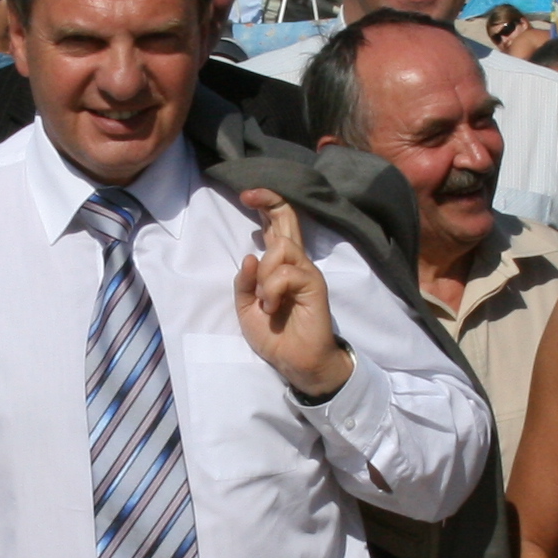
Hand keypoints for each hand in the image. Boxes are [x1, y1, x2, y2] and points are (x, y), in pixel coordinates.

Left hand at [229, 194, 351, 396]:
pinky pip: (287, 273)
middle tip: (248, 195)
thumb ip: (243, 282)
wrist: (295, 362)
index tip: (246, 194)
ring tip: (264, 300)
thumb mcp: (245, 308)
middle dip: (270, 201)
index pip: (276, 225)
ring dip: (264, 274)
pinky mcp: (314, 285)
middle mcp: (295, 262)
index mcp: (279, 265)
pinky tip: (271, 308)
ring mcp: (306, 272)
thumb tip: (249, 255)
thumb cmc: (274, 336)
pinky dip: (271, 290)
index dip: (265, 205)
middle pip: (289, 219)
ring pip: (282, 248)